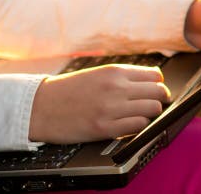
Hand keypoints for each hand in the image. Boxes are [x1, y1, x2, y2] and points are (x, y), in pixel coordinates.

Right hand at [28, 64, 169, 143]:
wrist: (41, 106)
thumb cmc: (69, 90)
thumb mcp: (98, 73)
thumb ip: (123, 76)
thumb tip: (153, 79)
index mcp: (114, 71)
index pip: (155, 76)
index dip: (158, 85)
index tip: (155, 91)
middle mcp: (116, 87)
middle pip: (158, 92)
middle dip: (159, 99)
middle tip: (153, 104)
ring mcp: (111, 108)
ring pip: (152, 109)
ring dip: (150, 113)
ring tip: (140, 115)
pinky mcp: (104, 128)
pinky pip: (138, 126)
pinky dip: (139, 126)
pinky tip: (129, 124)